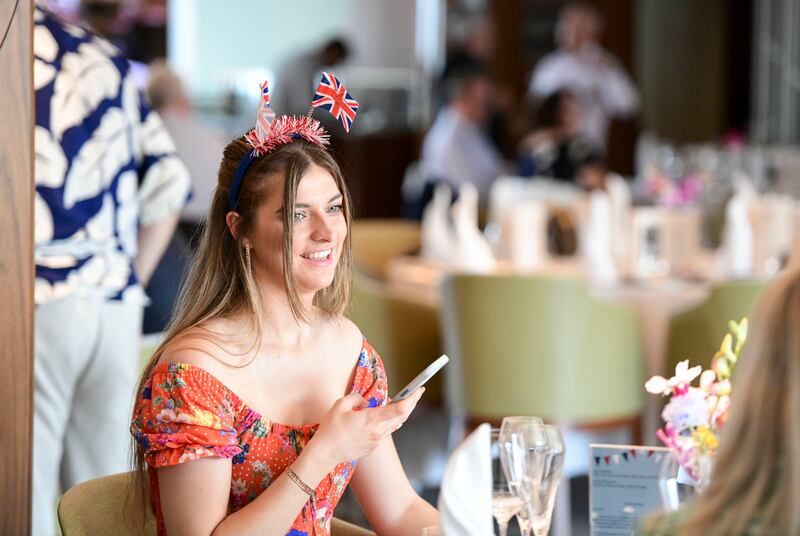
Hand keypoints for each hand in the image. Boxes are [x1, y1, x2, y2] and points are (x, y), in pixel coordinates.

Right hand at [310, 388, 424, 466]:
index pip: (400, 408)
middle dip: (411, 403)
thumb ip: (357, 398)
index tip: (419, 389)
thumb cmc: (330, 429)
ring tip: (396, 402)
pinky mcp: (373, 447)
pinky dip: (386, 422)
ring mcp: (376, 441)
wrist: (325, 454)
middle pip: (402, 416)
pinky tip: (380, 416)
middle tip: (415, 393)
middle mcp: (378, 431)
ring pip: (394, 424)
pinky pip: (385, 432)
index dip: (412, 398)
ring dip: (398, 413)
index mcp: (371, 419)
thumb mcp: (340, 405)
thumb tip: (367, 402)